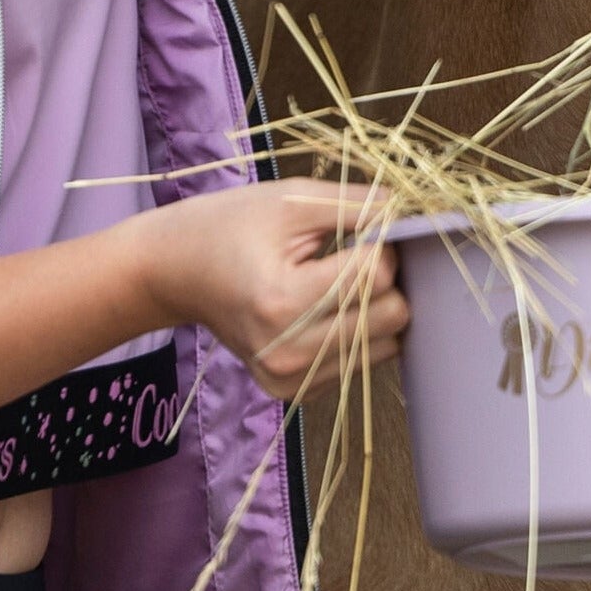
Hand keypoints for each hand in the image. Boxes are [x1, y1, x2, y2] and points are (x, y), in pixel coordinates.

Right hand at [141, 180, 407, 400]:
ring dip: (377, 307)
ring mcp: (288, 379)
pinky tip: (326, 305)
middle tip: (358, 250)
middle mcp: (286, 352)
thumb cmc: (229, 225)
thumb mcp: (291, 199)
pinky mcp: (292, 392)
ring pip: (386, 345)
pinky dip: (358, 331)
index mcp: (281, 300)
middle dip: (388, 278)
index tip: (363, 226)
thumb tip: (415, 212)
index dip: (382, 243)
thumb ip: (359, 203)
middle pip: (392, 317)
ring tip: (341, 276)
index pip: (376, 276)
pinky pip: (360, 362)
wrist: (174, 271)